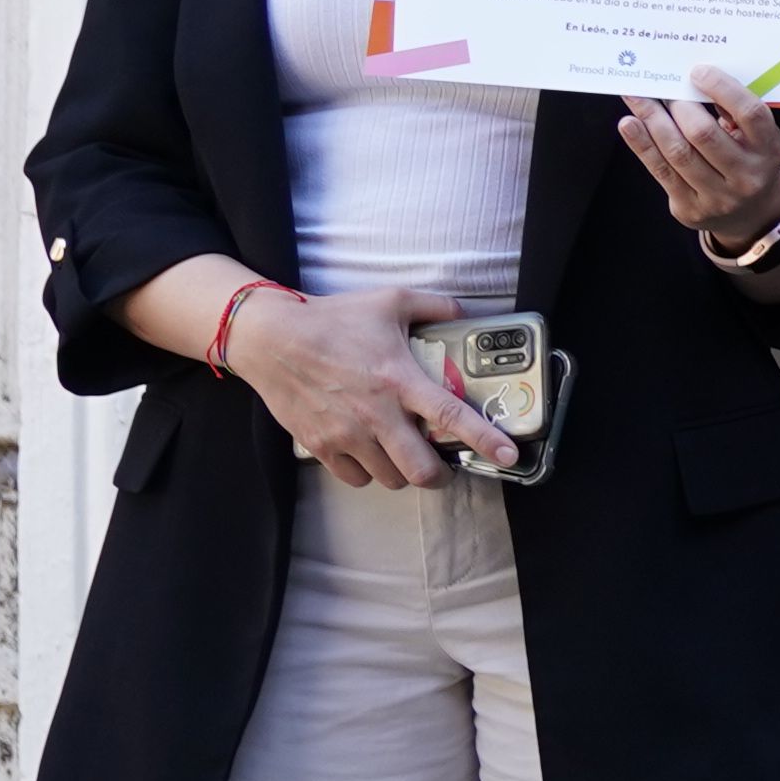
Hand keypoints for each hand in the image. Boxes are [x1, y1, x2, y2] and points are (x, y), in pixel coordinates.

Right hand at [224, 283, 511, 488]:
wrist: (270, 338)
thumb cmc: (332, 319)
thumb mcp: (390, 301)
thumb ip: (435, 306)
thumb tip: (468, 313)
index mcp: (399, 379)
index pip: (451, 415)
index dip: (484, 439)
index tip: (509, 455)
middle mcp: (376, 414)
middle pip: (420, 469)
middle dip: (439, 475)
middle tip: (443, 465)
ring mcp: (346, 434)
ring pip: (390, 478)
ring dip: (403, 472)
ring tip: (402, 454)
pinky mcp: (320, 445)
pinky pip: (355, 478)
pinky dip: (368, 473)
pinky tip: (369, 454)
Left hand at [617, 70, 779, 248]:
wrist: (751, 215)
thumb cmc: (748, 162)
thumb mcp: (757, 140)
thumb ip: (735, 115)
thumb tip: (693, 84)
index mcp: (769, 150)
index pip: (750, 113)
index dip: (723, 89)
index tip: (697, 71)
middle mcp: (747, 176)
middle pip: (704, 134)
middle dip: (678, 105)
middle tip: (662, 87)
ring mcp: (719, 196)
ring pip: (678, 152)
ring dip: (652, 120)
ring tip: (637, 98)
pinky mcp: (691, 209)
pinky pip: (661, 171)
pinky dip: (642, 144)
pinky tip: (630, 124)